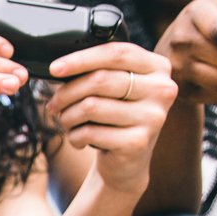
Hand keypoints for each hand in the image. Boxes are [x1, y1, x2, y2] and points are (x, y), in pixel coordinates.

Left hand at [42, 43, 177, 193]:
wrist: (127, 162)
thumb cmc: (116, 117)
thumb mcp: (116, 88)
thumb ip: (101, 71)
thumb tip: (61, 68)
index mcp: (158, 67)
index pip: (117, 53)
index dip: (82, 58)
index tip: (55, 68)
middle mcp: (162, 90)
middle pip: (101, 79)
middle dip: (67, 92)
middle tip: (54, 104)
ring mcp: (153, 117)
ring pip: (91, 106)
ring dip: (67, 116)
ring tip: (66, 122)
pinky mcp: (138, 142)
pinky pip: (91, 132)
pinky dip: (75, 136)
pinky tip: (78, 140)